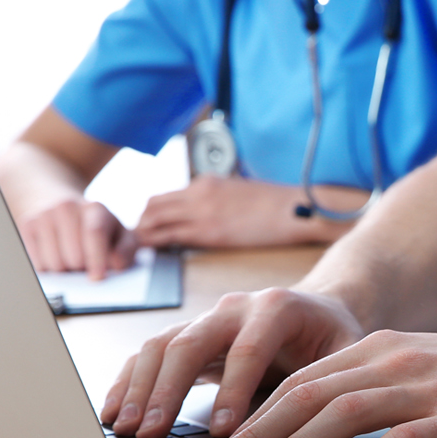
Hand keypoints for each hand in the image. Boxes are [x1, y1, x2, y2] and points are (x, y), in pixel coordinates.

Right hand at [15, 197, 136, 279]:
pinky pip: (35, 262)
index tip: (97, 278)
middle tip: (84, 266)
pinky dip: (46, 269)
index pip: (94, 233)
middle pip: (73, 255)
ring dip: (64, 271)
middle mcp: (67, 207)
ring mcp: (44, 215)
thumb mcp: (120, 235)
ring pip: (53, 263)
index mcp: (95, 209)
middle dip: (81, 269)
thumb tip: (116, 264)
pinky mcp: (27, 225)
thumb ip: (126, 250)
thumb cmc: (97, 229)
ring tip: (70, 261)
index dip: (96, 258)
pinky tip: (54, 258)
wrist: (63, 207)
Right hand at [101, 287, 365, 437]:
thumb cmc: (333, 338)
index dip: (233, 391)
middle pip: (190, 342)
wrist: (318, 309)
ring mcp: (205, 319)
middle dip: (168, 390)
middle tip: (153, 432)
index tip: (221, 434)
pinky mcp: (188, 336)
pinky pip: (149, 354)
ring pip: (162, 346)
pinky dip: (128, 383)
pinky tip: (114, 415)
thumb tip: (305, 433)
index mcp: (277, 307)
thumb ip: (328, 383)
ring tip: (127, 429)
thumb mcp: (347, 354)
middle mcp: (234, 307)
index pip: (248, 349)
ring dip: (140, 388)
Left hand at [134, 174, 355, 248]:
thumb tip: (206, 217)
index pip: (165, 197)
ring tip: (143, 252)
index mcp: (206, 183)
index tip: (149, 228)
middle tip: (140, 242)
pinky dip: (158, 244)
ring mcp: (202, 210)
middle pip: (152, 206)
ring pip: (154, 220)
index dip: (151, 214)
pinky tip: (157, 254)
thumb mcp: (239, 194)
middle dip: (141, 224)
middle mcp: (199, 192)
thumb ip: (217, 202)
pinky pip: (171, 236)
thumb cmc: (276, 207)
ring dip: (144, 235)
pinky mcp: (210, 231)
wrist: (296, 209)